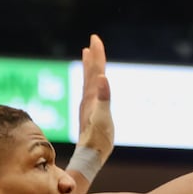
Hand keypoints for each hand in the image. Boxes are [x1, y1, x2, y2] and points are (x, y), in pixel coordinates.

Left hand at [76, 34, 113, 153]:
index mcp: (92, 96)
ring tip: (89, 54)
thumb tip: (102, 78)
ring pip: (89, 80)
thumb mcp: (103, 117)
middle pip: (91, 72)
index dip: (97, 55)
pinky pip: (92, 90)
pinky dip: (92, 81)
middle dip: (93, 56)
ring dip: (90, 67)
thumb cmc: (98, 139)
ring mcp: (89, 105)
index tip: (95, 38)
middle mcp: (89, 98)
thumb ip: (103, 97)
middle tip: (93, 40)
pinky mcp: (91, 112)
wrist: (90, 155)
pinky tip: (93, 82)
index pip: (95, 71)